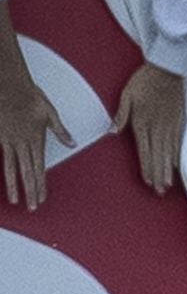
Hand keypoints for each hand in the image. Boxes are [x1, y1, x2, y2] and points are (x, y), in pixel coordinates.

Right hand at [0, 81, 74, 210]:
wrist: (8, 86)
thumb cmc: (30, 96)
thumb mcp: (50, 112)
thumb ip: (60, 130)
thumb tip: (73, 143)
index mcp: (37, 139)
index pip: (40, 168)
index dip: (41, 184)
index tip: (42, 198)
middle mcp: (23, 144)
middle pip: (27, 173)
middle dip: (31, 191)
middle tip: (32, 207)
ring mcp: (9, 141)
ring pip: (13, 169)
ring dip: (16, 186)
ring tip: (17, 200)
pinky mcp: (1, 137)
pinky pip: (3, 157)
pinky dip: (5, 170)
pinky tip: (7, 180)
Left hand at [110, 63, 185, 194]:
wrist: (168, 69)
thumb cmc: (145, 80)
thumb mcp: (127, 95)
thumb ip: (121, 115)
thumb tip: (112, 132)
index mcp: (142, 122)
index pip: (145, 151)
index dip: (147, 168)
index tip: (149, 182)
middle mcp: (157, 128)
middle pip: (158, 156)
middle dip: (158, 175)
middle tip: (160, 191)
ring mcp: (170, 126)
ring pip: (169, 153)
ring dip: (168, 170)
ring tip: (169, 184)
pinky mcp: (178, 122)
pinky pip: (178, 143)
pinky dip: (177, 156)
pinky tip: (177, 166)